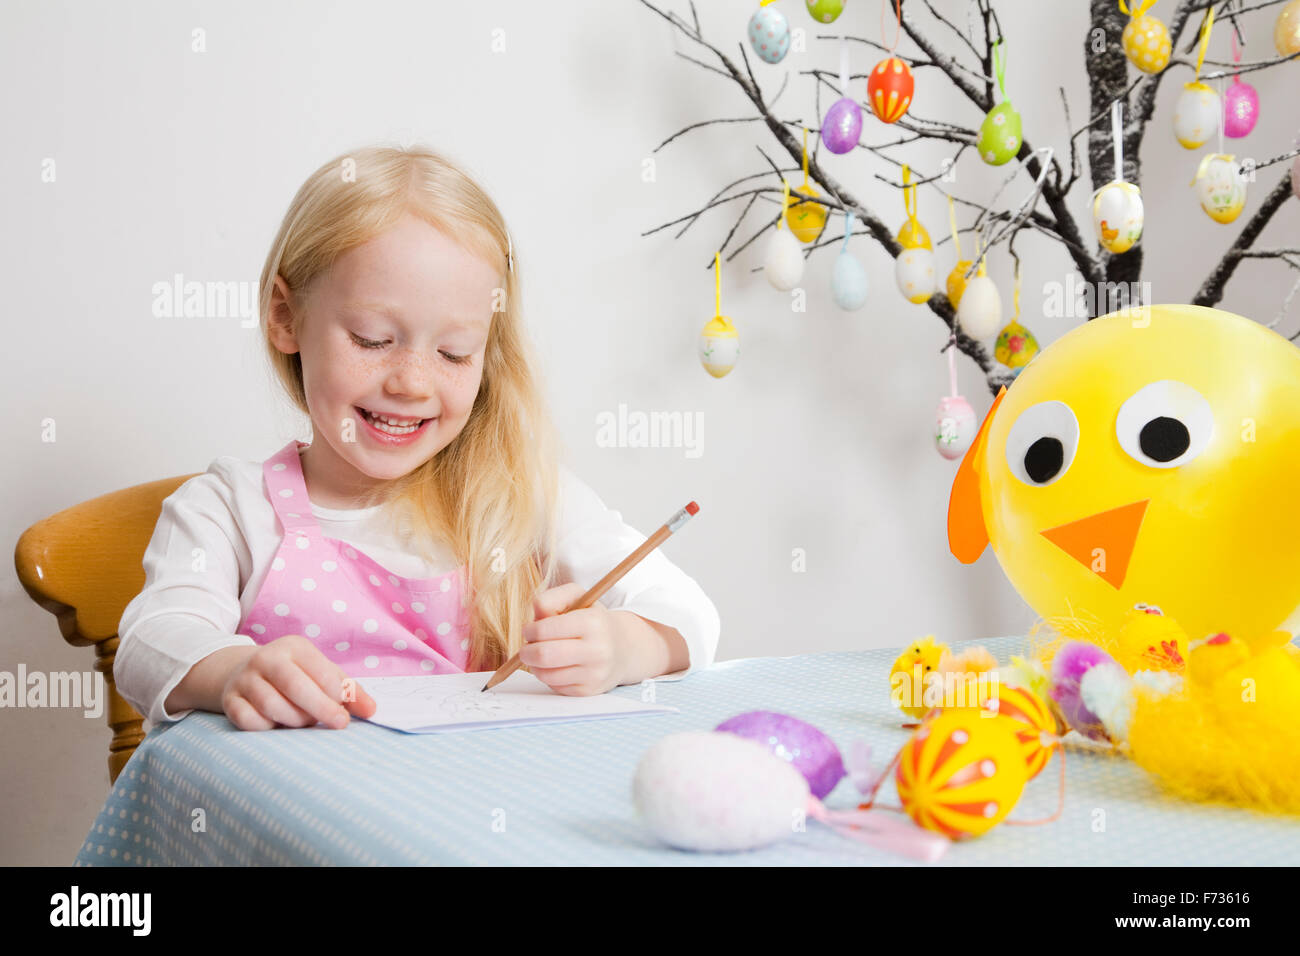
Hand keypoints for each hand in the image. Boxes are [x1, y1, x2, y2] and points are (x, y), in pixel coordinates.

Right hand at [221, 634, 376, 730]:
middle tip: (338, 724)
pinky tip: (276, 724)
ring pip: (273, 706)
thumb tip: (372, 710)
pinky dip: (267, 728)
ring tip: (303, 721)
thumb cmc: (295, 676)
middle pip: (296, 687)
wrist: (243, 673)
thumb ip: (349, 691)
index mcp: (294, 647)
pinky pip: (250, 721)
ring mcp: (245, 679)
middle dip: (321, 710)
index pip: (321, 672)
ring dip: (294, 721)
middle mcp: (266, 658)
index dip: (337, 696)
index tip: (347, 716)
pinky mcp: (230, 700)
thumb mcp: (322, 674)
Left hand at [520, 582, 629, 695]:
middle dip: (527, 651)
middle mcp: (597, 650)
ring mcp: (593, 673)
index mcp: (593, 623)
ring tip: (541, 655)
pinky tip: (554, 666)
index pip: (545, 630)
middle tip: (527, 647)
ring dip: (535, 665)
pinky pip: (554, 686)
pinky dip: (547, 676)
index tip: (529, 630)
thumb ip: (552, 598)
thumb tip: (536, 613)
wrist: (623, 649)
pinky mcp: (588, 690)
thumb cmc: (593, 620)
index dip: (530, 630)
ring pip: (545, 674)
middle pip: (543, 655)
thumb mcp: (577, 597)